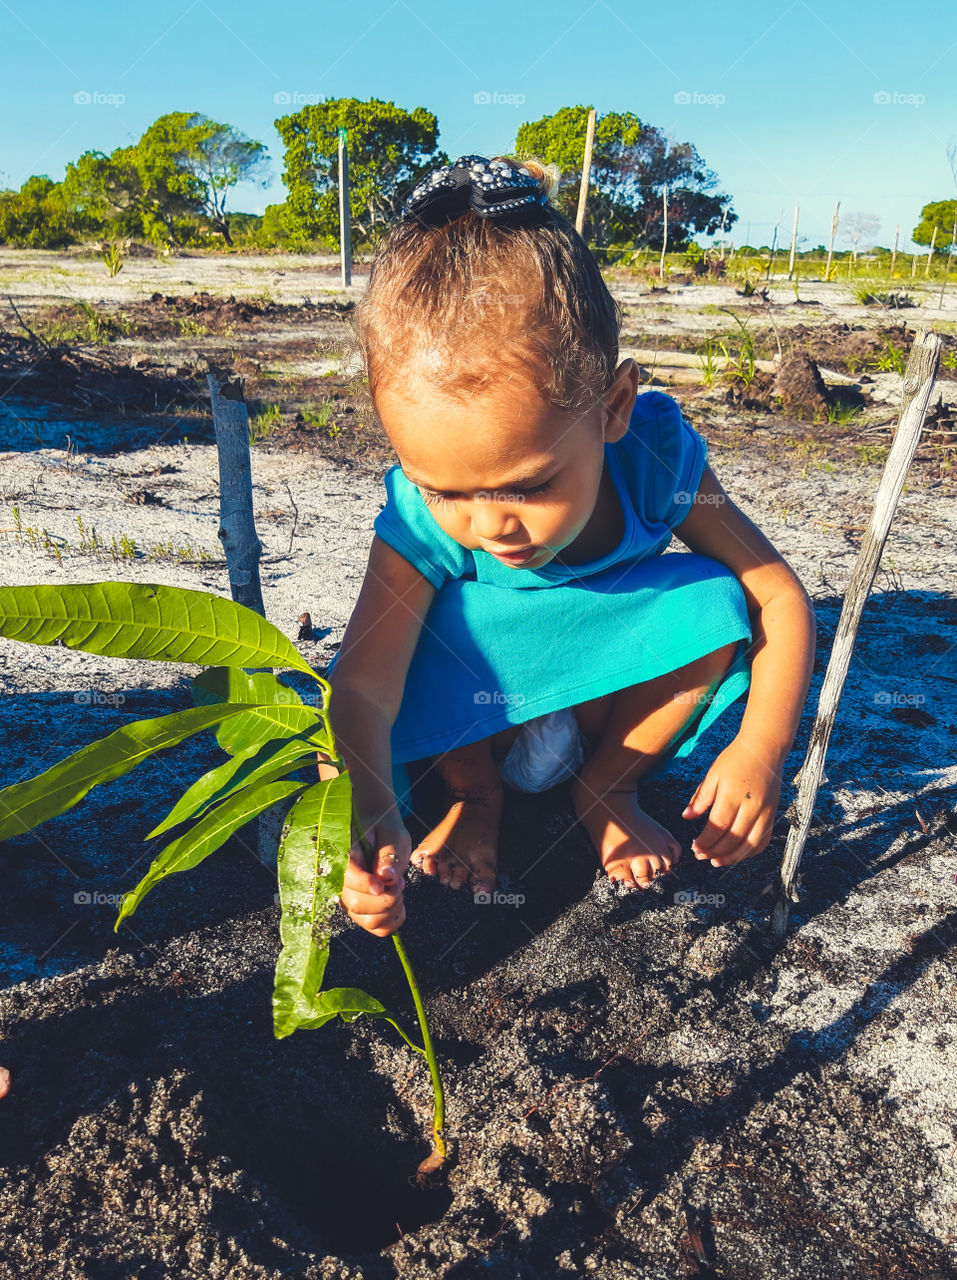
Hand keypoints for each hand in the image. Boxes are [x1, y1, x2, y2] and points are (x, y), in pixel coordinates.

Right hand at [339, 816, 411, 936]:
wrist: (378, 833)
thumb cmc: (384, 831)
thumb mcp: (392, 834)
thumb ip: (389, 854)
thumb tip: (386, 876)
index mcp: (343, 856)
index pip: (346, 876)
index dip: (364, 884)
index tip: (381, 886)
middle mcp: (340, 882)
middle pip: (357, 904)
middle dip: (386, 898)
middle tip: (398, 882)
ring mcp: (348, 899)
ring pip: (368, 920)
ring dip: (392, 908)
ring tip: (397, 887)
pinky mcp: (359, 911)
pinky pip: (377, 927)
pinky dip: (393, 919)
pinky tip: (397, 900)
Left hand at [680, 735, 783, 867]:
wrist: (765, 748)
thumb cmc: (736, 759)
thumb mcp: (713, 774)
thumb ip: (701, 797)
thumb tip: (686, 817)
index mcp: (733, 794)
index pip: (718, 826)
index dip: (706, 841)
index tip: (695, 848)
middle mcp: (752, 806)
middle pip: (734, 839)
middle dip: (715, 852)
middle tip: (701, 856)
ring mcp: (766, 812)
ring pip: (750, 845)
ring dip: (732, 857)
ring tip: (717, 861)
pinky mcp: (773, 814)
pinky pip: (763, 840)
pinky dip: (750, 851)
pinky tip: (736, 854)